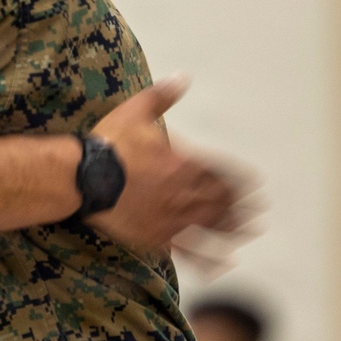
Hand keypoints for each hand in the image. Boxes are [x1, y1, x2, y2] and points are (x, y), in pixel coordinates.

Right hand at [88, 79, 259, 264]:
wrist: (82, 178)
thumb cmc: (108, 144)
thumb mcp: (135, 111)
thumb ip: (162, 96)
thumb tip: (182, 78)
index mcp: (183, 163)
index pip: (221, 173)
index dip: (241, 180)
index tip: (255, 185)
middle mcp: (184, 192)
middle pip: (221, 201)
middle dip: (241, 205)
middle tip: (258, 209)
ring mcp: (172, 218)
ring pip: (211, 225)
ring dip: (234, 228)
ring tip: (250, 231)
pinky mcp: (156, 237)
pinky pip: (189, 251)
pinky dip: (209, 258)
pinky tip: (223, 262)